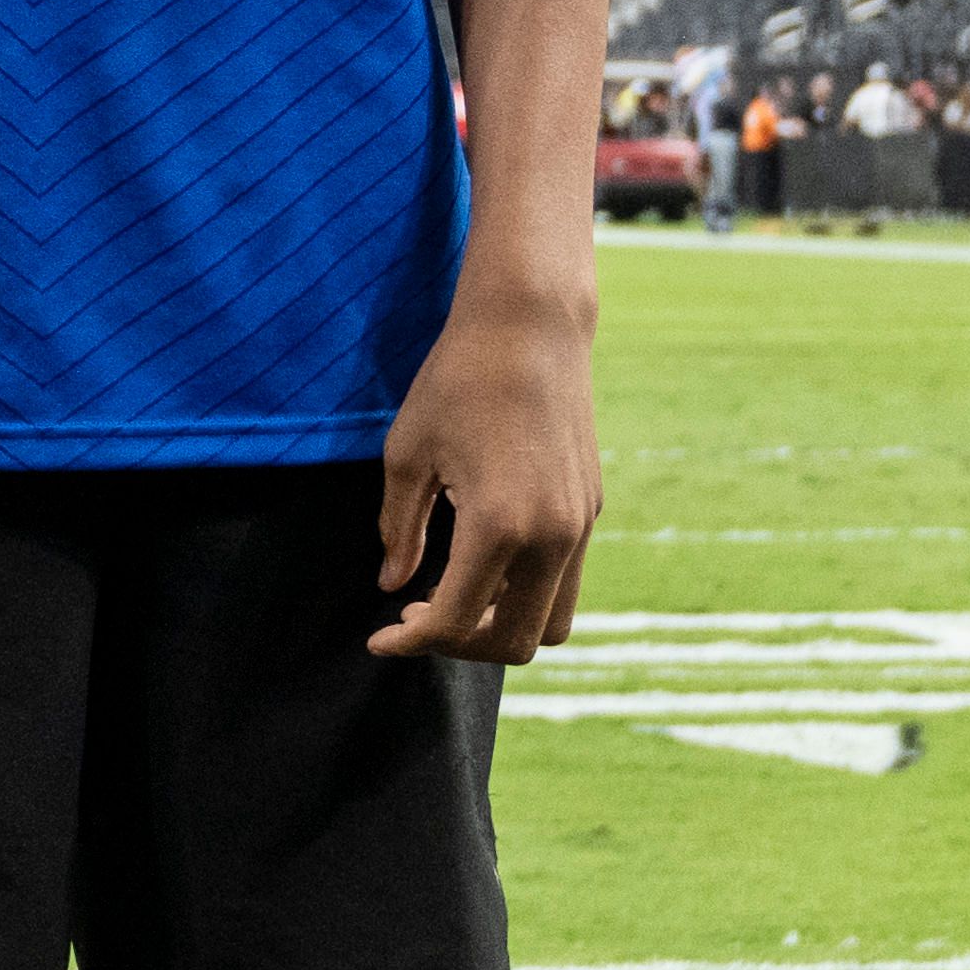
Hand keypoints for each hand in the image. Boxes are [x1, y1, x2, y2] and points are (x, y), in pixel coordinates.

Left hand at [365, 288, 601, 664]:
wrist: (530, 324)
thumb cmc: (458, 379)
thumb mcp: (407, 454)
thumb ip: (399, 529)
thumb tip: (392, 586)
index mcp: (499, 525)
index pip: (457, 623)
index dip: (411, 643)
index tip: (379, 638)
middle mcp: (550, 535)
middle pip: (515, 644)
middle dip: (461, 645)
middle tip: (414, 617)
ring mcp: (579, 525)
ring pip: (551, 623)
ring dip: (500, 626)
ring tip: (450, 594)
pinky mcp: (589, 509)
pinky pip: (564, 583)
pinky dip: (523, 595)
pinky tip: (481, 563)